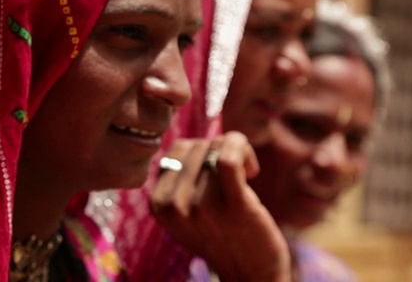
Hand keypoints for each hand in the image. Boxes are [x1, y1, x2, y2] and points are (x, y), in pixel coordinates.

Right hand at [151, 131, 291, 281]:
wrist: (250, 273)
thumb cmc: (220, 233)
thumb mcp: (184, 212)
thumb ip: (177, 181)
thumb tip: (184, 142)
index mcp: (158, 204)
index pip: (176, 150)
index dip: (199, 152)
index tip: (213, 173)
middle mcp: (175, 206)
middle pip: (197, 146)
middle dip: (218, 151)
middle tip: (231, 177)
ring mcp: (202, 206)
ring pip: (217, 147)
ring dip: (237, 153)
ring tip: (245, 176)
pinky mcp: (234, 206)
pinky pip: (230, 156)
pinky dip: (242, 148)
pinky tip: (252, 169)